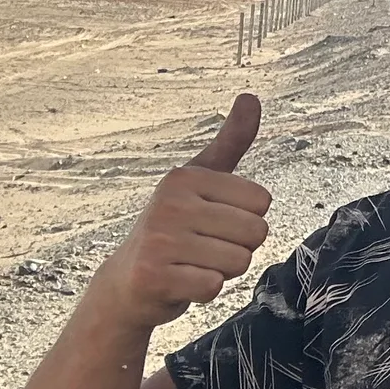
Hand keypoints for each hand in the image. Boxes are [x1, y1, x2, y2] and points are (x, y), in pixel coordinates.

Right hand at [92, 95, 272, 331]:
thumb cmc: (174, 229)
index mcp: (184, 177)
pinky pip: (215, 287)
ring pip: (239, 262)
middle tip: (202, 249)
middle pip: (256, 233)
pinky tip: (180, 283)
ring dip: (222, 271)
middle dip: (237, 249)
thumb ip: (230, 141)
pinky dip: (204, 291)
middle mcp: (169, 202)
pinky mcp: (153, 275)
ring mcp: (159, 239)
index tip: (212, 224)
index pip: (262, 202)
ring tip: (192, 265)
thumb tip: (251, 96)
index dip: (245, 220)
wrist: (127, 284)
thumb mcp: (201, 180)